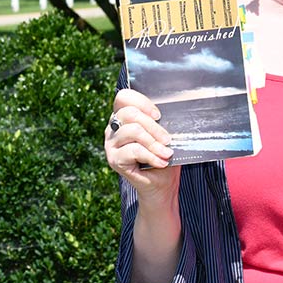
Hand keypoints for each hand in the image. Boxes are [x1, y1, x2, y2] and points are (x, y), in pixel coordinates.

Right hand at [104, 88, 178, 205]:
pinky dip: (152, 156)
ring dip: (154, 142)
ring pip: (133, 131)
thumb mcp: (164, 134)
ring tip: (166, 152)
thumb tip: (172, 110)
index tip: (159, 115)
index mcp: (123, 117)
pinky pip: (134, 150)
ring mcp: (111, 144)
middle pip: (130, 113)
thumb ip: (161, 121)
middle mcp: (113, 128)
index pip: (124, 97)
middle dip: (154, 126)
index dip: (142, 102)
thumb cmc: (164, 155)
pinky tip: (162, 162)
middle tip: (168, 139)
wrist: (162, 184)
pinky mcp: (114, 160)